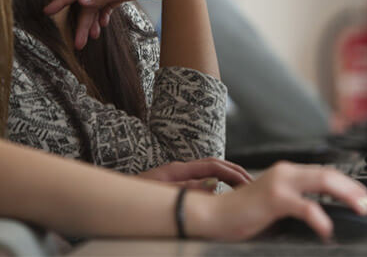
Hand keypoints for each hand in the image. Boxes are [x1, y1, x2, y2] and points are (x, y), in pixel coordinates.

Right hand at [44, 0, 191, 48]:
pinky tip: (101, 26)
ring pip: (96, 6)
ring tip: (91, 39)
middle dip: (82, 22)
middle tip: (78, 43)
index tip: (47, 12)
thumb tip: (80, 1)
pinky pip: (106, 5)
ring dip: (92, 21)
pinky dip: (102, 16)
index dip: (62, 1)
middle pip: (87, 2)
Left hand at [136, 158, 252, 190]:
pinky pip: (202, 186)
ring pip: (210, 176)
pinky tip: (223, 199)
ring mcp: (178, 178)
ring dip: (228, 180)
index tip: (247, 182)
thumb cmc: (132, 196)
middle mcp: (180, 170)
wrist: (113, 200)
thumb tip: (213, 184)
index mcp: (178, 169)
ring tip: (245, 191)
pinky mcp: (176, 188)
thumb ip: (187, 188)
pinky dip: (216, 190)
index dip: (232, 172)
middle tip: (253, 185)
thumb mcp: (161, 193)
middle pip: (215, 167)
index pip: (213, 165)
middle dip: (235, 173)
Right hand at [186, 162, 366, 241]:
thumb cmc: (242, 214)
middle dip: (354, 188)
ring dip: (347, 195)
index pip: (325, 173)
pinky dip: (320, 217)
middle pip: (329, 174)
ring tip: (361, 208)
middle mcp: (285, 172)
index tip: (365, 197)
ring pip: (323, 182)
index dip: (348, 184)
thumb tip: (325, 216)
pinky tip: (327, 228)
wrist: (214, 215)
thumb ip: (297, 204)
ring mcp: (280, 183)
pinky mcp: (274, 198)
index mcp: (287, 173)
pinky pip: (305, 206)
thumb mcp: (276, 206)